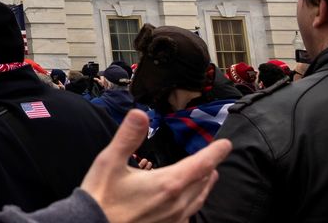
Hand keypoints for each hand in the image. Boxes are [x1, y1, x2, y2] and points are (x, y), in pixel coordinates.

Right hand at [82, 109, 229, 222]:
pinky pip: (189, 214)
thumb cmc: (101, 195)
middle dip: (210, 167)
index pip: (200, 164)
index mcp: (167, 183)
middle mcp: (176, 202)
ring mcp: (174, 218)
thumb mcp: (110, 161)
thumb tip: (140, 114)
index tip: (226, 145)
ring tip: (209, 177)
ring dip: (205, 185)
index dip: (215, 153)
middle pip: (202, 182)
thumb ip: (128, 137)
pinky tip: (188, 203)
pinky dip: (194, 202)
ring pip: (198, 199)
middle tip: (215, 157)